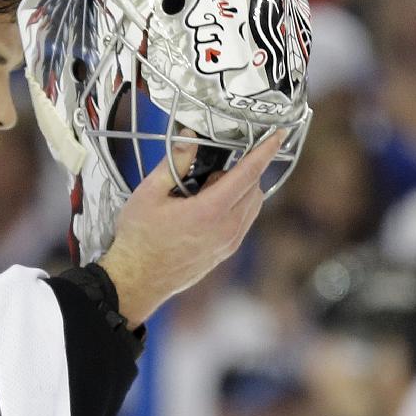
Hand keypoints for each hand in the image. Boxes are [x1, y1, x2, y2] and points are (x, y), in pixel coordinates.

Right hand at [99, 128, 285, 324]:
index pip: (249, 173)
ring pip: (252, 206)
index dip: (266, 150)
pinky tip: (207, 208)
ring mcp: (228, 244)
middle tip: (208, 172)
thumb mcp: (149, 193)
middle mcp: (226, 229)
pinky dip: (236, 207)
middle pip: (254, 188)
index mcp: (210, 211)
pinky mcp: (225, 253)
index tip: (279, 134)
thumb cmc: (138, 239)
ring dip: (240, 190)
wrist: (136, 281)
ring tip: (204, 192)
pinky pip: (244, 222)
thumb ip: (175, 162)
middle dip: (242, 171)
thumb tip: (192, 138)